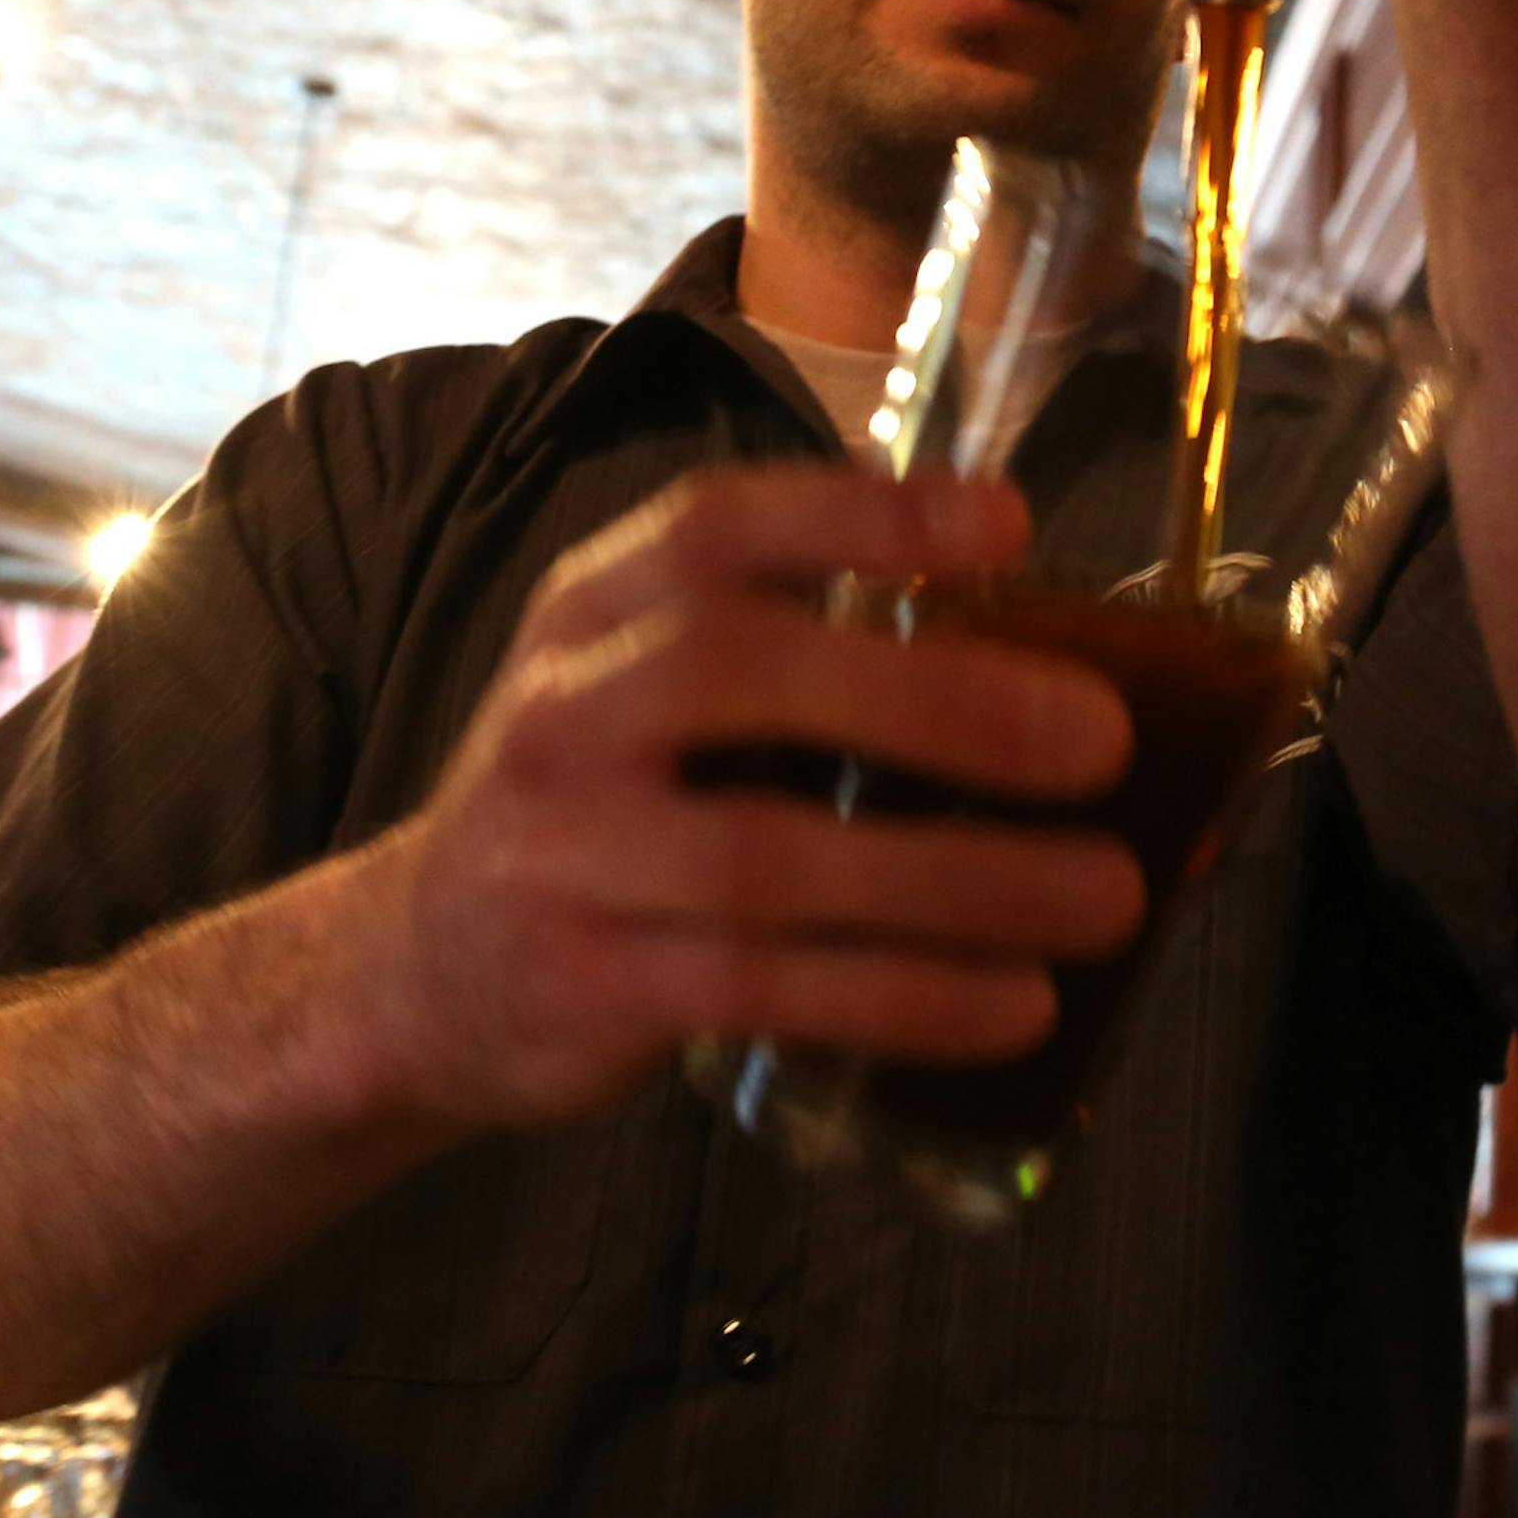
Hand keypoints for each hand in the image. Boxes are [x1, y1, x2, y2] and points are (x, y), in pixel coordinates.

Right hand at [360, 466, 1142, 1132]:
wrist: (411, 971)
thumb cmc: (598, 806)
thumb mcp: (644, 684)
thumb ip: (787, 641)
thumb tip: (1026, 619)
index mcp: (594, 608)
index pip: (715, 527)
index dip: (863, 514)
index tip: (1009, 523)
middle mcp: (565, 711)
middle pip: (741, 676)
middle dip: (936, 702)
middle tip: (1100, 739)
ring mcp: (561, 853)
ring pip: (770, 858)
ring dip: (958, 880)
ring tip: (1106, 897)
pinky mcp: (583, 985)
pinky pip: (764, 990)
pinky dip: (906, 997)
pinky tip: (1015, 1004)